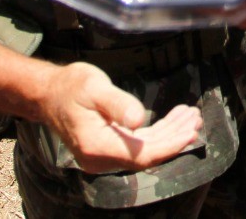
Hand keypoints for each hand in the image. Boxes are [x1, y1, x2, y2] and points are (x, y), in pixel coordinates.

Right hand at [39, 62, 200, 174]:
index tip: (190, 132)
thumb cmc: (70, 86)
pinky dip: (157, 132)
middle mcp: (100, 158)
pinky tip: (173, 118)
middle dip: (174, 136)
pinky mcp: (107, 148)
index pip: (142, 154)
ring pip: (144, 149)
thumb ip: (118, 104)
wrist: (48, 93)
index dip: (169, 145)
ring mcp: (104, 155)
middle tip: (196, 117)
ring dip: (169, 133)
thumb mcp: (94, 88)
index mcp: (97, 147)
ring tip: (190, 116)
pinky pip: (137, 144)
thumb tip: (138, 120)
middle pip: (147, 153)